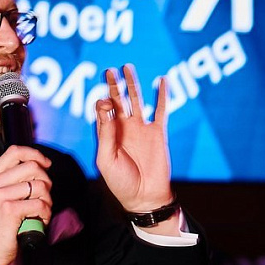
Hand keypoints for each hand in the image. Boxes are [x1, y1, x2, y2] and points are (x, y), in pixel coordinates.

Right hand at [0, 145, 51, 264]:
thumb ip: (12, 180)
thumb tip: (39, 168)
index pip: (16, 151)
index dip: (35, 155)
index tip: (45, 165)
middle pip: (32, 166)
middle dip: (46, 180)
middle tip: (44, 196)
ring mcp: (0, 195)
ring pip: (39, 185)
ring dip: (47, 200)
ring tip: (41, 211)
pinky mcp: (10, 210)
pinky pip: (40, 204)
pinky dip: (46, 213)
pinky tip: (39, 220)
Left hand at [95, 64, 173, 215]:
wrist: (145, 197)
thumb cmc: (120, 182)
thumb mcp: (106, 159)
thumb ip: (105, 134)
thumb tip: (106, 107)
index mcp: (108, 135)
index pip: (103, 111)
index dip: (102, 103)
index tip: (105, 102)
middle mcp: (124, 129)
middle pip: (117, 101)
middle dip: (113, 85)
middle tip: (110, 70)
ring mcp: (141, 129)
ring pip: (136, 100)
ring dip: (132, 84)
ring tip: (128, 67)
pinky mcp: (158, 133)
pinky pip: (161, 110)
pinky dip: (162, 95)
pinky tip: (161, 80)